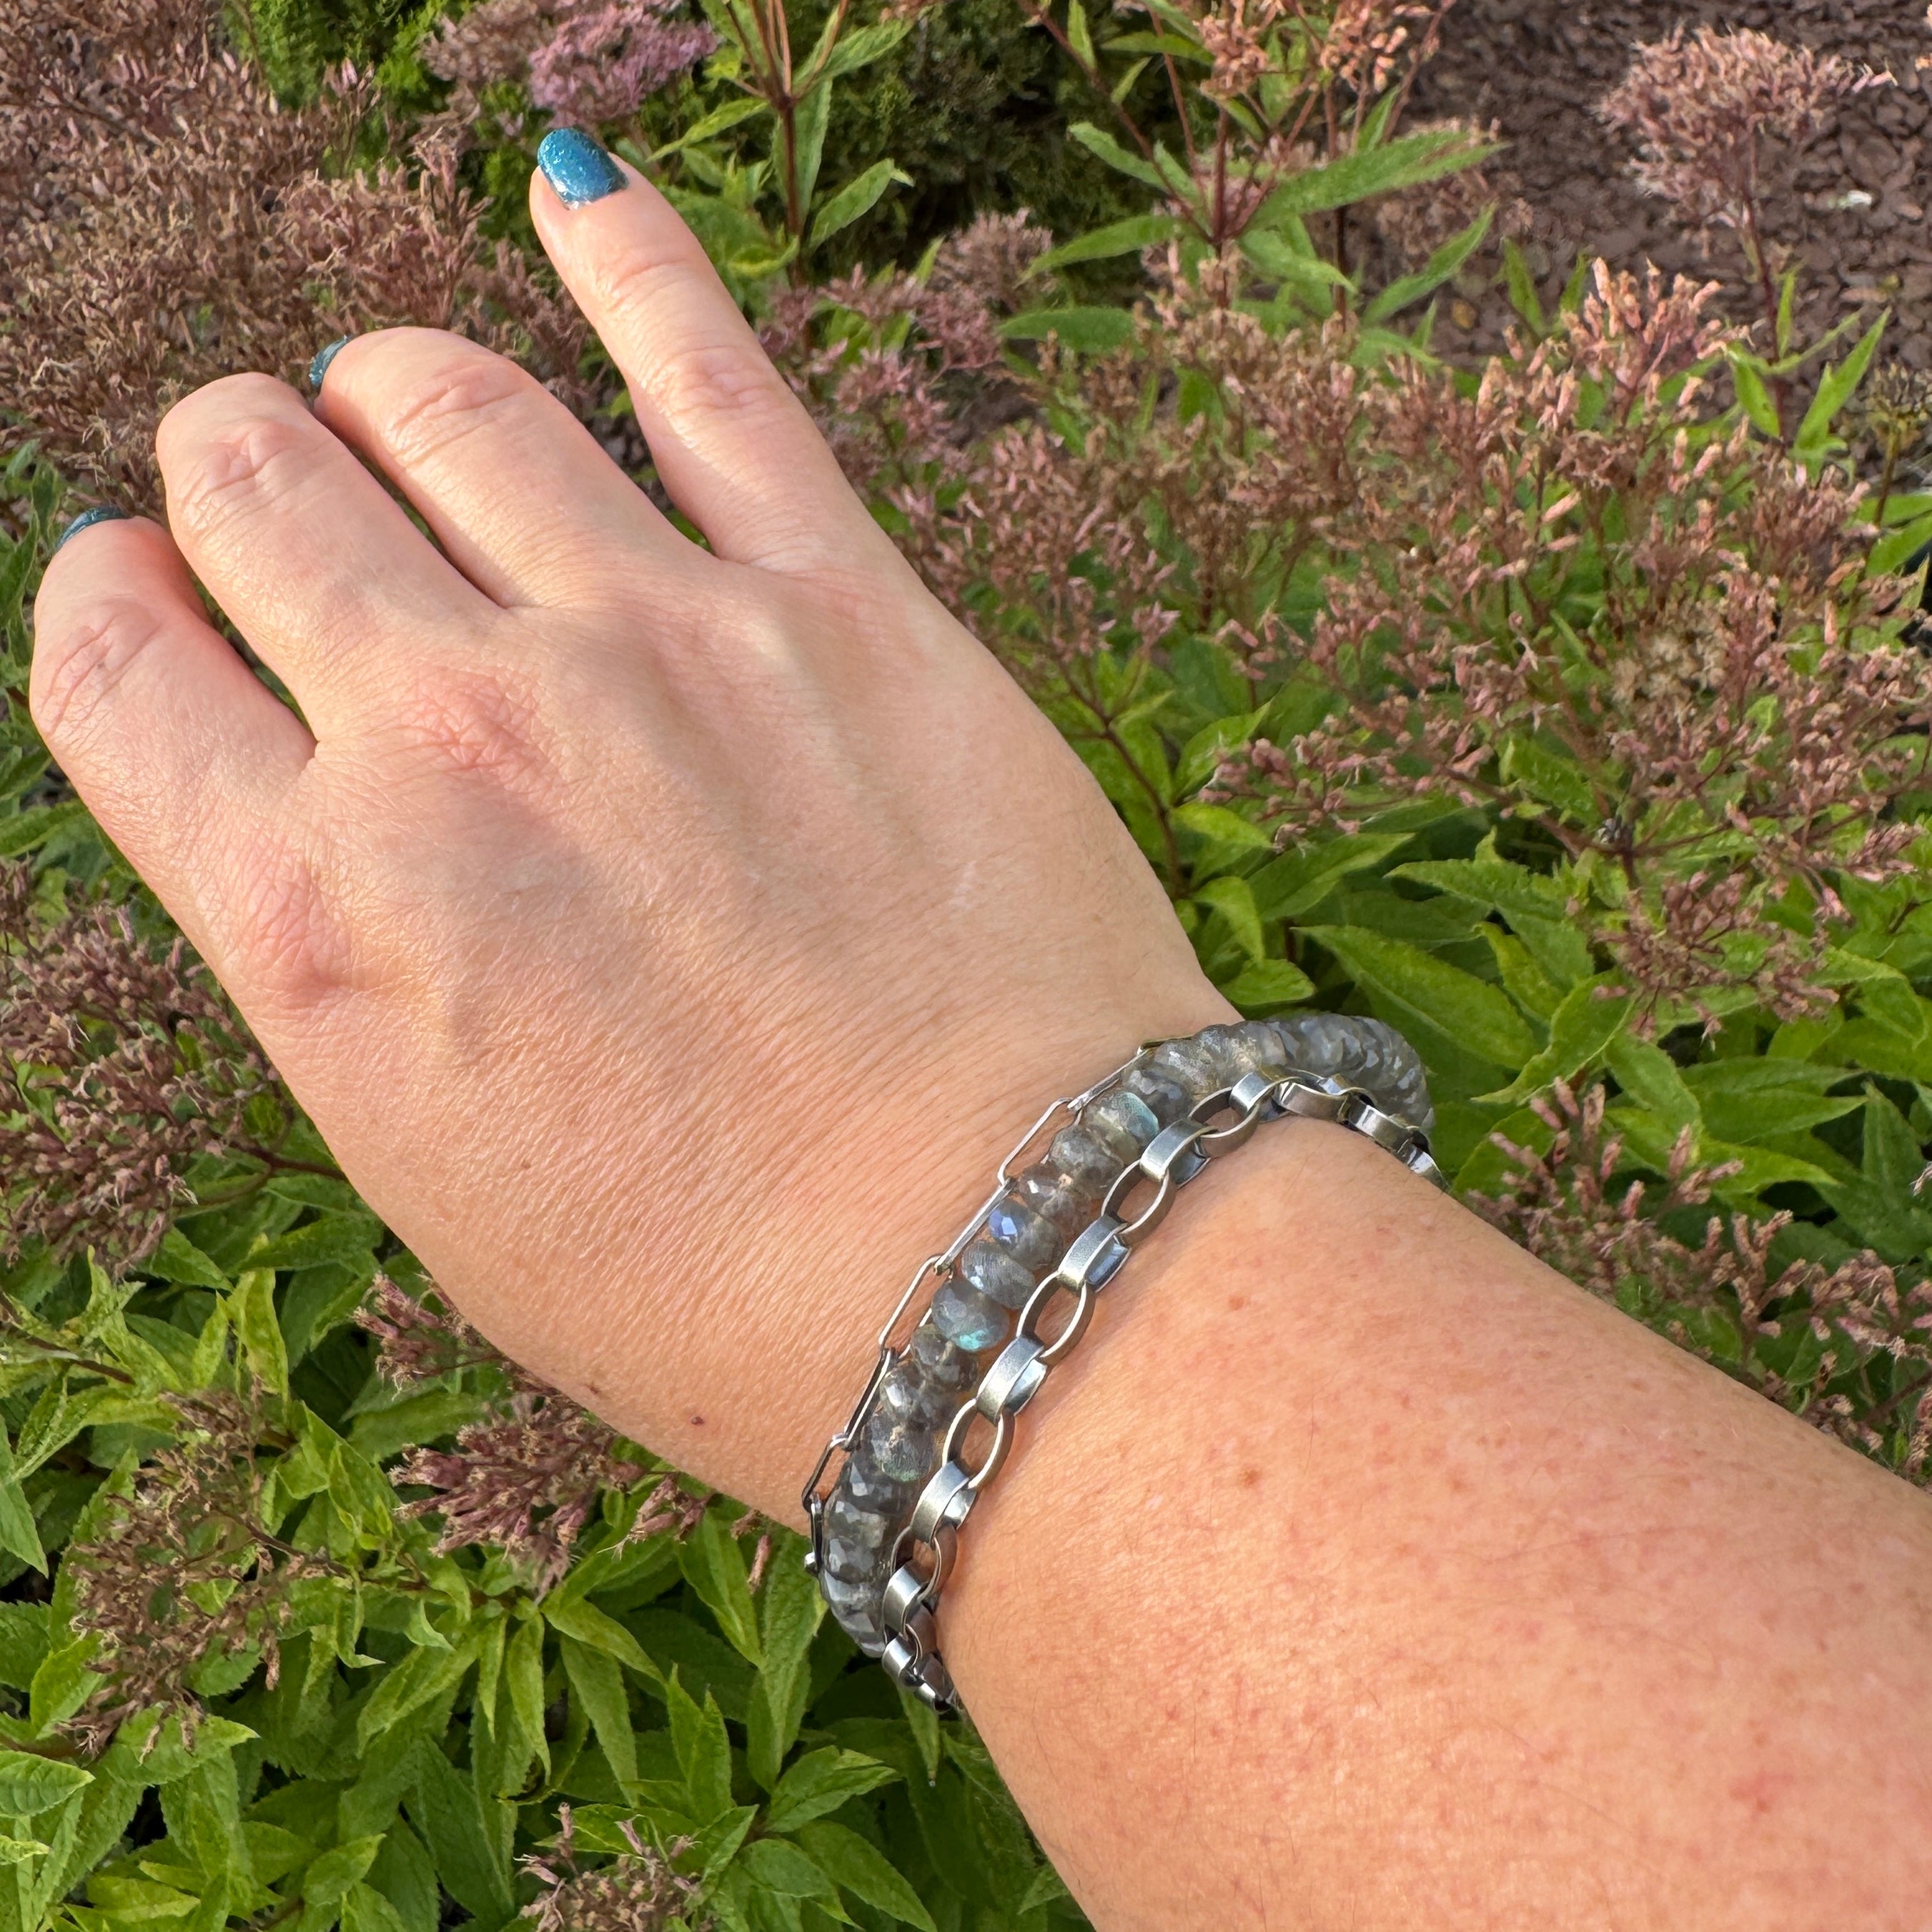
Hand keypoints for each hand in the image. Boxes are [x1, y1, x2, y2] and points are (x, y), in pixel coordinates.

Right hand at [29, 150, 1225, 1514]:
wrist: (1002, 1269)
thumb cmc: (720, 1282)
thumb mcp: (439, 1163)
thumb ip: (340, 943)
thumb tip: (300, 775)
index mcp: (321, 913)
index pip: (111, 647)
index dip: (121, 601)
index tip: (169, 609)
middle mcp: (460, 740)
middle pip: (252, 469)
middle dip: (250, 478)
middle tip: (309, 528)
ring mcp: (659, 645)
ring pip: (439, 386)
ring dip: (396, 395)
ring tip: (426, 438)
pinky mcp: (845, 602)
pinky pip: (706, 361)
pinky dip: (624, 254)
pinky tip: (574, 195)